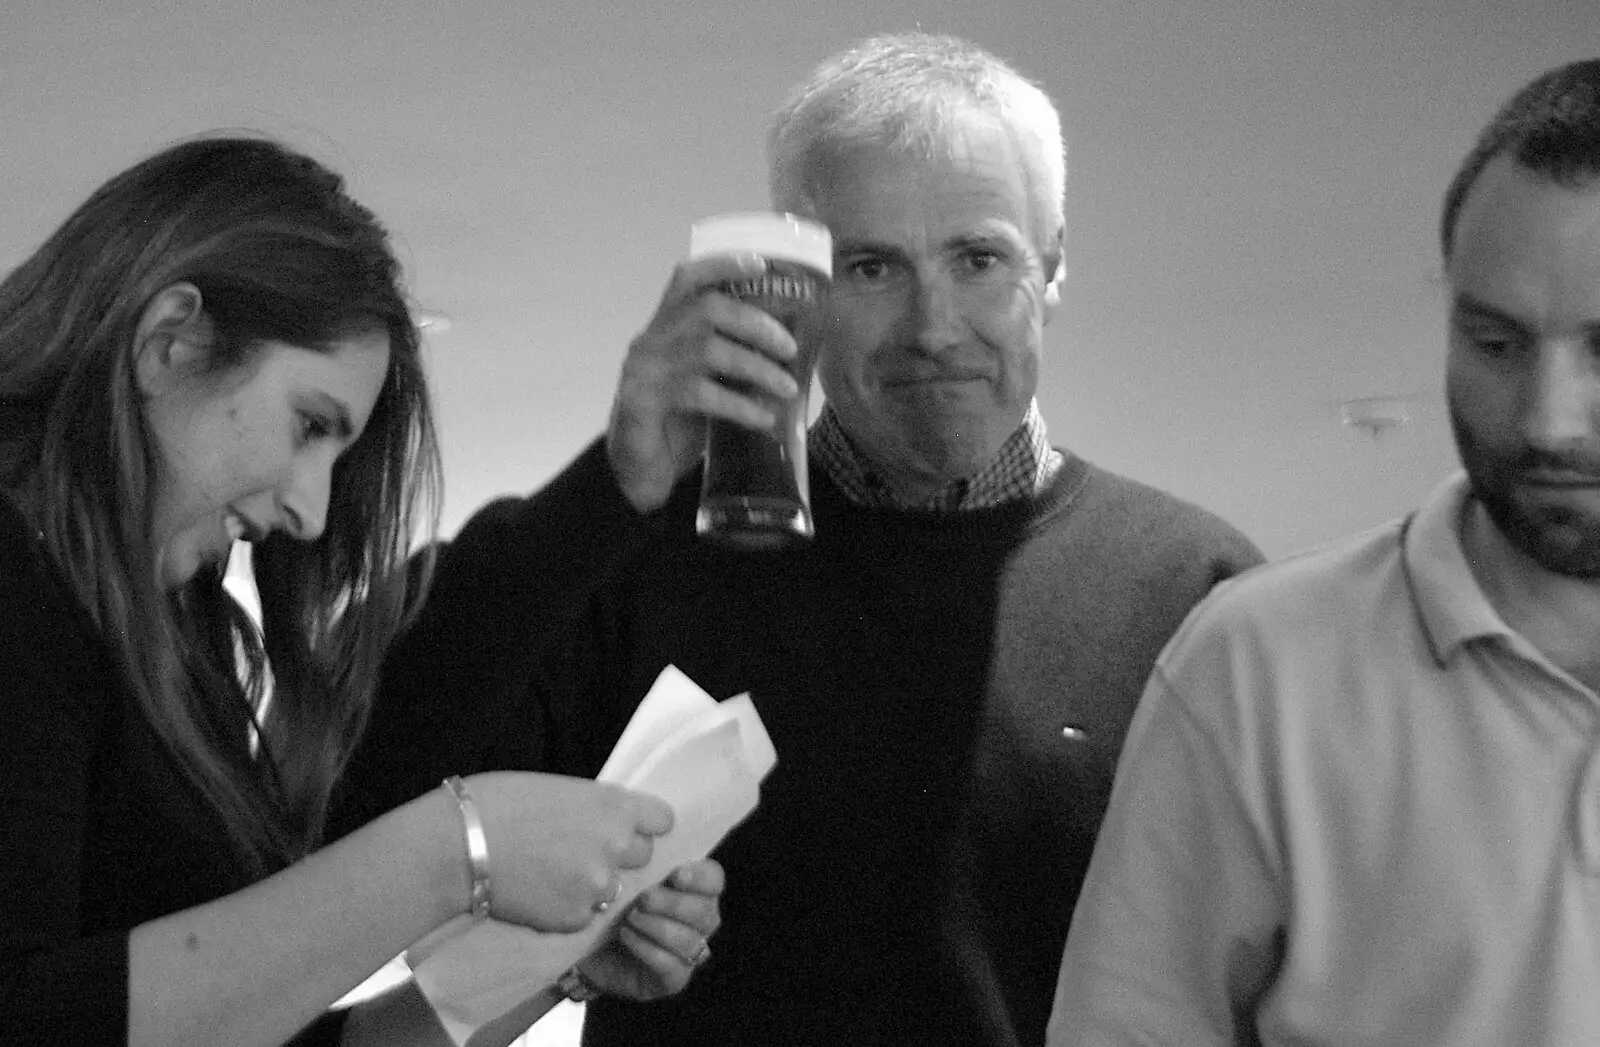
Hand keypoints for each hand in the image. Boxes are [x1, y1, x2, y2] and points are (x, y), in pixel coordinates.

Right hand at [465, 772, 673, 932]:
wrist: (457, 845)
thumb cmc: (499, 803)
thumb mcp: (560, 789)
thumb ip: (595, 807)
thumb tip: (611, 820)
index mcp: (615, 806)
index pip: (663, 820)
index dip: (645, 824)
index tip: (628, 827)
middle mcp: (617, 846)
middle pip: (642, 856)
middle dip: (618, 855)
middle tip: (578, 850)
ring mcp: (598, 886)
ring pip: (613, 889)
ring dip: (592, 884)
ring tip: (550, 873)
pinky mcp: (575, 918)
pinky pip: (584, 915)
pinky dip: (566, 908)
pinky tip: (537, 893)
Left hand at [578, 860, 724, 1000]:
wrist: (592, 949)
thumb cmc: (615, 907)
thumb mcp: (629, 880)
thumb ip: (645, 866)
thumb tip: (644, 841)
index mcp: (695, 891)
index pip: (714, 879)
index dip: (700, 877)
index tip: (675, 875)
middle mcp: (700, 922)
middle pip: (705, 912)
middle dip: (673, 904)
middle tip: (644, 899)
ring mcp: (690, 954)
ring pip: (689, 940)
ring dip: (657, 927)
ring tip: (630, 918)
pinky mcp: (674, 979)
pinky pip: (670, 965)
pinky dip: (647, 949)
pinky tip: (626, 936)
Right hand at [606, 254, 801, 512]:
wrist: (635, 473)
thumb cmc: (675, 424)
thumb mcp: (703, 382)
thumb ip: (729, 359)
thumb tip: (785, 348)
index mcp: (663, 327)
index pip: (687, 278)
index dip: (723, 265)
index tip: (761, 264)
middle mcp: (650, 341)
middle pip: (707, 310)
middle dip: (756, 324)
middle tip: (789, 348)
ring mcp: (644, 370)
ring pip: (708, 352)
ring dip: (756, 369)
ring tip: (787, 388)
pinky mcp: (644, 402)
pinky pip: (701, 394)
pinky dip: (740, 405)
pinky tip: (763, 418)